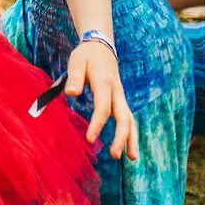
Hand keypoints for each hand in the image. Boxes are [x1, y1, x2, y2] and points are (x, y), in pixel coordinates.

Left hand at [65, 40, 139, 160]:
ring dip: (132, 139)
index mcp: (104, 83)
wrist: (101, 46)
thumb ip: (74, 77)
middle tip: (115, 155)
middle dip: (122, 137)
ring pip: (131, 120)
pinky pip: (128, 118)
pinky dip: (130, 134)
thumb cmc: (86, 56)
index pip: (103, 107)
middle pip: (124, 117)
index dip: (97, 123)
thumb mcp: (76, 61)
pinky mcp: (120, 100)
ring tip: (132, 159)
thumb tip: (71, 94)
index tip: (90, 139)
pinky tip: (129, 148)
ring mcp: (121, 97)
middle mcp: (117, 92)